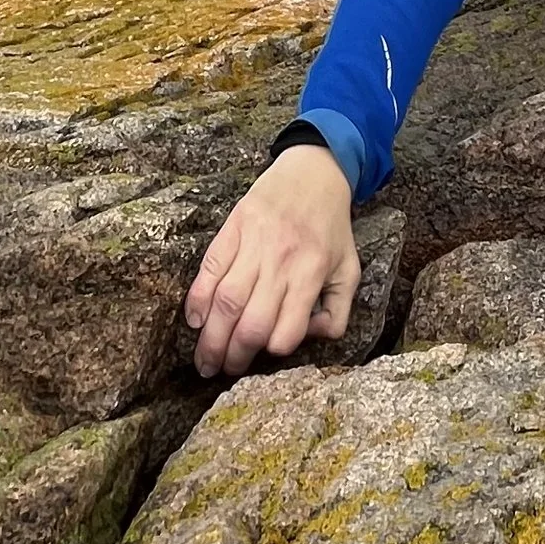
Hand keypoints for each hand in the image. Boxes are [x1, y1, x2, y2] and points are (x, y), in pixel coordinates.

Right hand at [185, 147, 359, 377]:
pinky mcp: (232, 228)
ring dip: (211, 337)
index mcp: (312, 273)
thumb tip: (310, 336)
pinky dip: (198, 298)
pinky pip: (209, 268)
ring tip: (204, 360)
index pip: (287, 330)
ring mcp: (254, 243)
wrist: (313, 172)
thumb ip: (337, 311)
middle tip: (222, 371)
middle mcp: (281, 261)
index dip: (273, 350)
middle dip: (234, 355)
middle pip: (251, 322)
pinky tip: (195, 320)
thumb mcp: (349, 269)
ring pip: (226, 300)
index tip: (263, 357)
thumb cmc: (331, 228)